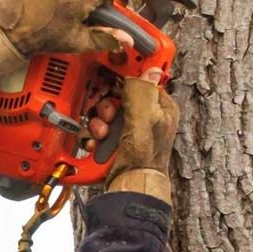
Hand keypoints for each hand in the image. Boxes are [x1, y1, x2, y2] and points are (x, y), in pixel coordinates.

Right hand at [105, 67, 178, 204]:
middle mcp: (144, 116)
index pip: (142, 79)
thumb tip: (149, 69)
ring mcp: (127, 128)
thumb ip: (143, 89)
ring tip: (103, 135)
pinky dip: (92, 136)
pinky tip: (97, 143)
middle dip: (107, 106)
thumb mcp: (146, 116)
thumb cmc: (145, 156)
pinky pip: (95, 129)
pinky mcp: (112, 140)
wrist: (130, 183)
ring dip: (98, 123)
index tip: (112, 68)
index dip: (127, 74)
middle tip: (109, 116)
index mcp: (159, 106)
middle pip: (116, 95)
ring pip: (103, 112)